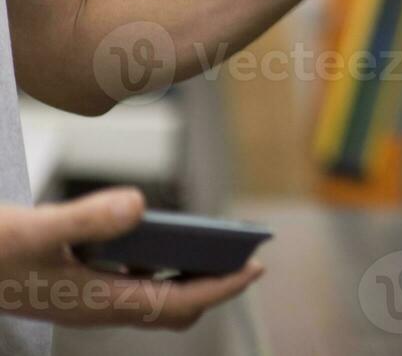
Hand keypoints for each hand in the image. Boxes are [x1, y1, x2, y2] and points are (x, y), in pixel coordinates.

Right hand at [0, 189, 262, 329]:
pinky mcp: (69, 284)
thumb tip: (139, 205)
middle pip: (171, 306)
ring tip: (212, 243)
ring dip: (183, 272)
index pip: (178, 301)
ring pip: (150, 294)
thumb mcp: (33, 229)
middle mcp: (95, 305)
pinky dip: (152, 262)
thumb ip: (86, 219)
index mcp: (97, 302)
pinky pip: (126, 280)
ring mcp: (82, 298)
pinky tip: (154, 233)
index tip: (257, 267)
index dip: (222, 286)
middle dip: (211, 284)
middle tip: (244, 256)